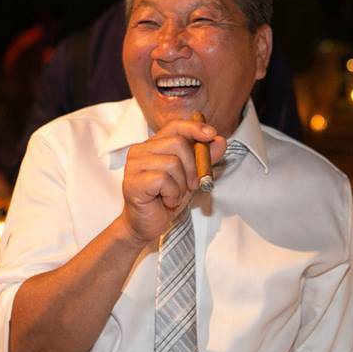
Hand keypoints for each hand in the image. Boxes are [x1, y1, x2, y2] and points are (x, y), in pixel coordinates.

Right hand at [120, 119, 225, 243]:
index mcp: (153, 145)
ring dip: (181, 184)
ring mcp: (134, 165)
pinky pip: (163, 180)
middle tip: (191, 184)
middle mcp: (140, 150)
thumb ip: (204, 158)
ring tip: (173, 194)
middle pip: (177, 143)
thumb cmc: (166, 198)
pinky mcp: (133, 182)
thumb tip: (219, 141)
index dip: (194, 128)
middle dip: (193, 166)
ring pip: (172, 163)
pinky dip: (172, 194)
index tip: (211, 134)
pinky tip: (166, 200)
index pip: (174, 126)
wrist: (147, 225)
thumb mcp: (191, 176)